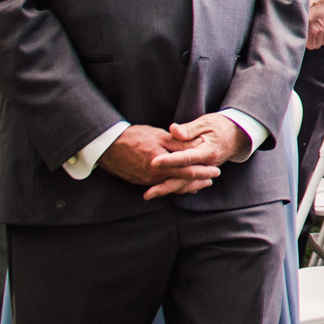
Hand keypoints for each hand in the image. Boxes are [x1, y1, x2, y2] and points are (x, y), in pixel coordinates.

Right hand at [97, 122, 222, 197]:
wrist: (107, 146)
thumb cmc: (134, 137)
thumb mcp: (159, 135)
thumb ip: (179, 143)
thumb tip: (198, 146)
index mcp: (162, 163)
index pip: (188, 170)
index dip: (204, 171)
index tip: (216, 170)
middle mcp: (155, 176)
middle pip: (183, 182)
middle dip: (199, 181)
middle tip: (213, 179)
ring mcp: (148, 181)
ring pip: (173, 187)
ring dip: (188, 186)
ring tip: (201, 184)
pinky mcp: (141, 183)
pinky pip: (162, 187)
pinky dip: (174, 187)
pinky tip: (181, 186)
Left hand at [144, 113, 251, 200]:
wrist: (239, 135)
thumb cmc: (221, 125)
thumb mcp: (205, 122)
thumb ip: (188, 129)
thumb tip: (173, 130)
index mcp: (208, 151)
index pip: (186, 158)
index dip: (170, 161)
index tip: (154, 162)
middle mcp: (207, 165)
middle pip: (184, 179)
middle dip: (164, 186)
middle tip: (147, 193)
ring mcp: (205, 170)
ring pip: (185, 184)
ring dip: (167, 190)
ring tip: (149, 195)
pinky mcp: (202, 172)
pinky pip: (189, 183)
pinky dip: (176, 188)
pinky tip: (161, 191)